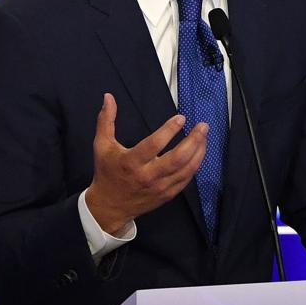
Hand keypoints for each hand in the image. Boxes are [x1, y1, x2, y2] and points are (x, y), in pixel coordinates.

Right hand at [85, 93, 207, 234]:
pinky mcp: (166, 194)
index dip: (169, 130)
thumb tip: (108, 98)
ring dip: (198, 152)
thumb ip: (106, 120)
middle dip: (193, 141)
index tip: (180, 118)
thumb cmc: (107, 174)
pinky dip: (195, 165)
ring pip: (186, 170)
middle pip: (177, 159)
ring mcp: (159, 187)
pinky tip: (199, 153)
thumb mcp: (102, 145)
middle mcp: (147, 176)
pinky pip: (186, 180)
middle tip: (202, 127)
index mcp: (131, 162)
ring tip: (204, 136)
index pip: (154, 145)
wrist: (109, 206)